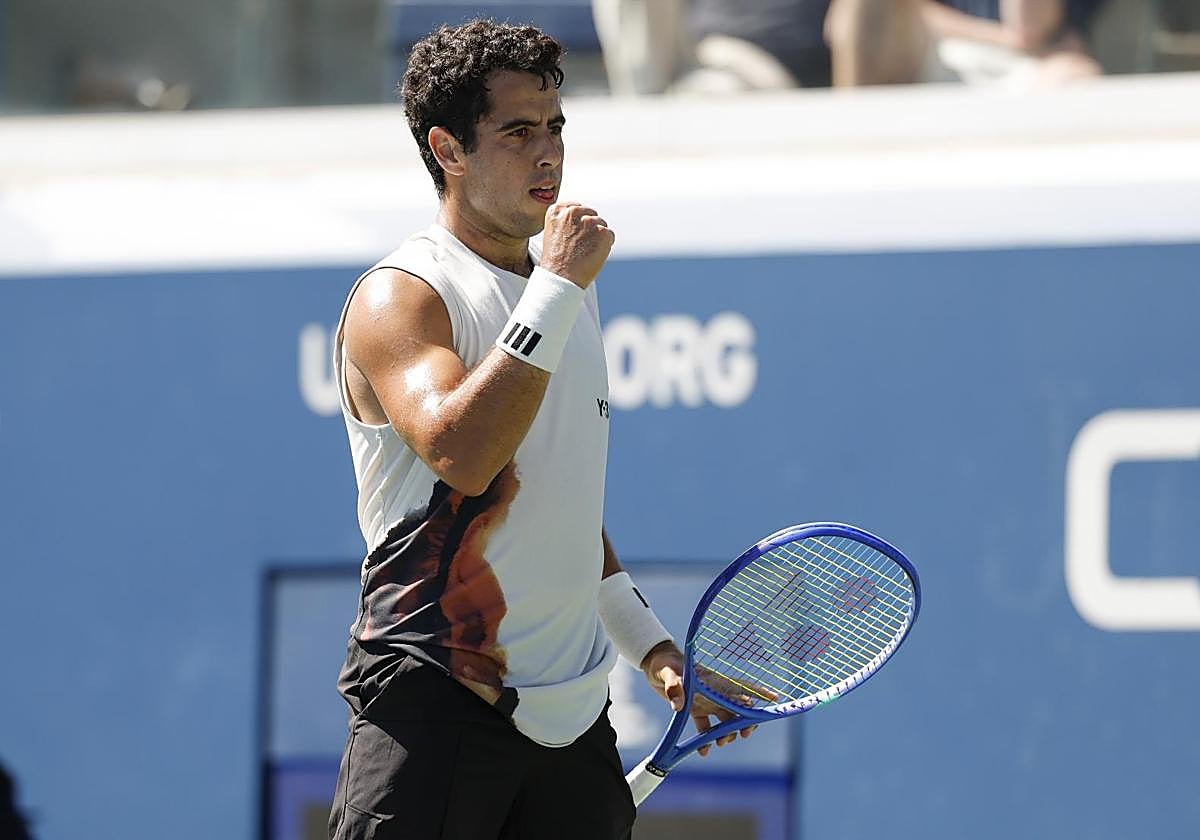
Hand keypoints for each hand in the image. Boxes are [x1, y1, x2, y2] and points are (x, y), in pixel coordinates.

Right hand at [539, 201, 613, 288]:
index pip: (576, 208)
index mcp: (557, 210)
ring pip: (601, 225)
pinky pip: (609, 236)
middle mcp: (573, 212)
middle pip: (591, 215)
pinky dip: (605, 246)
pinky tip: (593, 255)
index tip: (573, 236)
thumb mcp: (553, 233)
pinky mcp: (602, 232)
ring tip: (585, 253)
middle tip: (580, 247)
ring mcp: (589, 221)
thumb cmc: (556, 261)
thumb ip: (566, 221)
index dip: (578, 223)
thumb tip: (582, 218)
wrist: (560, 277)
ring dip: (597, 238)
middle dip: (589, 229)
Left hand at [640, 641, 757, 756]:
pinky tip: (704, 751)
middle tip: (745, 734)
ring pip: (724, 720)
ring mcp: (705, 701)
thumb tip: (679, 706)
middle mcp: (713, 692)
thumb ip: (674, 687)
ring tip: (721, 743)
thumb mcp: (668, 673)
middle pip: (737, 709)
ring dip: (727, 733)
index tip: (776, 700)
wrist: (653, 664)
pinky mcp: (694, 708)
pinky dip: (705, 740)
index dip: (759, 693)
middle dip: (745, 722)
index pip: (740, 687)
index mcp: (713, 681)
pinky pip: (705, 727)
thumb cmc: (665, 663)